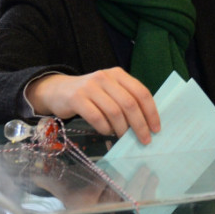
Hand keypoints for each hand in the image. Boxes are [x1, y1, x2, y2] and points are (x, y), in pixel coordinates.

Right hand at [27, 67, 159, 143]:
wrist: (58, 90)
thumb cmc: (90, 95)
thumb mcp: (110, 90)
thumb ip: (126, 100)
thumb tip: (146, 124)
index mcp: (118, 74)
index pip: (141, 92)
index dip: (151, 112)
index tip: (156, 129)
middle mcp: (105, 77)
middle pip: (129, 104)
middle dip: (140, 125)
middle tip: (144, 139)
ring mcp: (90, 87)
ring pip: (114, 112)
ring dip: (122, 129)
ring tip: (122, 136)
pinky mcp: (77, 98)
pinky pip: (97, 117)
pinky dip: (105, 128)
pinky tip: (107, 132)